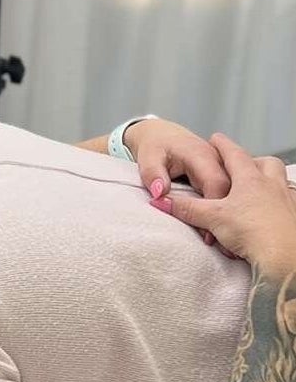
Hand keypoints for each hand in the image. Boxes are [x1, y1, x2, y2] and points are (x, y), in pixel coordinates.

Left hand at [126, 119, 230, 246]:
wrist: (162, 135)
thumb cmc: (155, 146)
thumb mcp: (149, 157)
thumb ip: (152, 173)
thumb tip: (159, 192)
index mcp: (201, 154)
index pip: (215, 182)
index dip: (214, 208)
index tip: (209, 233)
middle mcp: (217, 161)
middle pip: (230, 193)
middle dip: (228, 218)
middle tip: (221, 247)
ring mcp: (221, 169)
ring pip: (232, 196)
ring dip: (230, 218)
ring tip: (226, 247)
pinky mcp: (221, 177)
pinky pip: (227, 197)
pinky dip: (226, 214)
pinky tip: (223, 234)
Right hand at [155, 133, 295, 278]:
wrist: (284, 256)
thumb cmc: (254, 231)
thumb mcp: (212, 218)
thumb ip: (186, 208)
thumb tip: (161, 201)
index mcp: (250, 180)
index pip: (234, 154)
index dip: (223, 145)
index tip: (216, 138)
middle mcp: (272, 185)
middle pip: (266, 163)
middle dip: (254, 160)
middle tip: (243, 164)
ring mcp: (288, 201)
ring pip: (282, 181)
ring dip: (271, 180)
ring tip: (260, 188)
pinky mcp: (295, 218)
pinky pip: (291, 202)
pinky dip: (283, 203)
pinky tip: (275, 211)